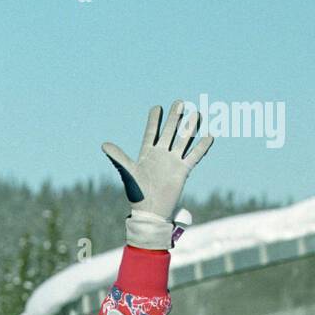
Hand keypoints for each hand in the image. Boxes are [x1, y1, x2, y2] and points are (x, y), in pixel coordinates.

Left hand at [102, 101, 213, 249]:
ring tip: (196, 114)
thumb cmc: (137, 195)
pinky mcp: (183, 171)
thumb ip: (119, 158)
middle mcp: (161, 155)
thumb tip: (104, 145)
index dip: (154, 120)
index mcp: (148, 154)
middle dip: (175, 118)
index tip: (157, 107)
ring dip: (190, 128)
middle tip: (179, 102)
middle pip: (170, 132)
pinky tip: (210, 136)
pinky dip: (202, 147)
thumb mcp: (128, 173)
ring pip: (183, 141)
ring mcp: (173, 162)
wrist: (151, 213)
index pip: (151, 132)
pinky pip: (194, 156)